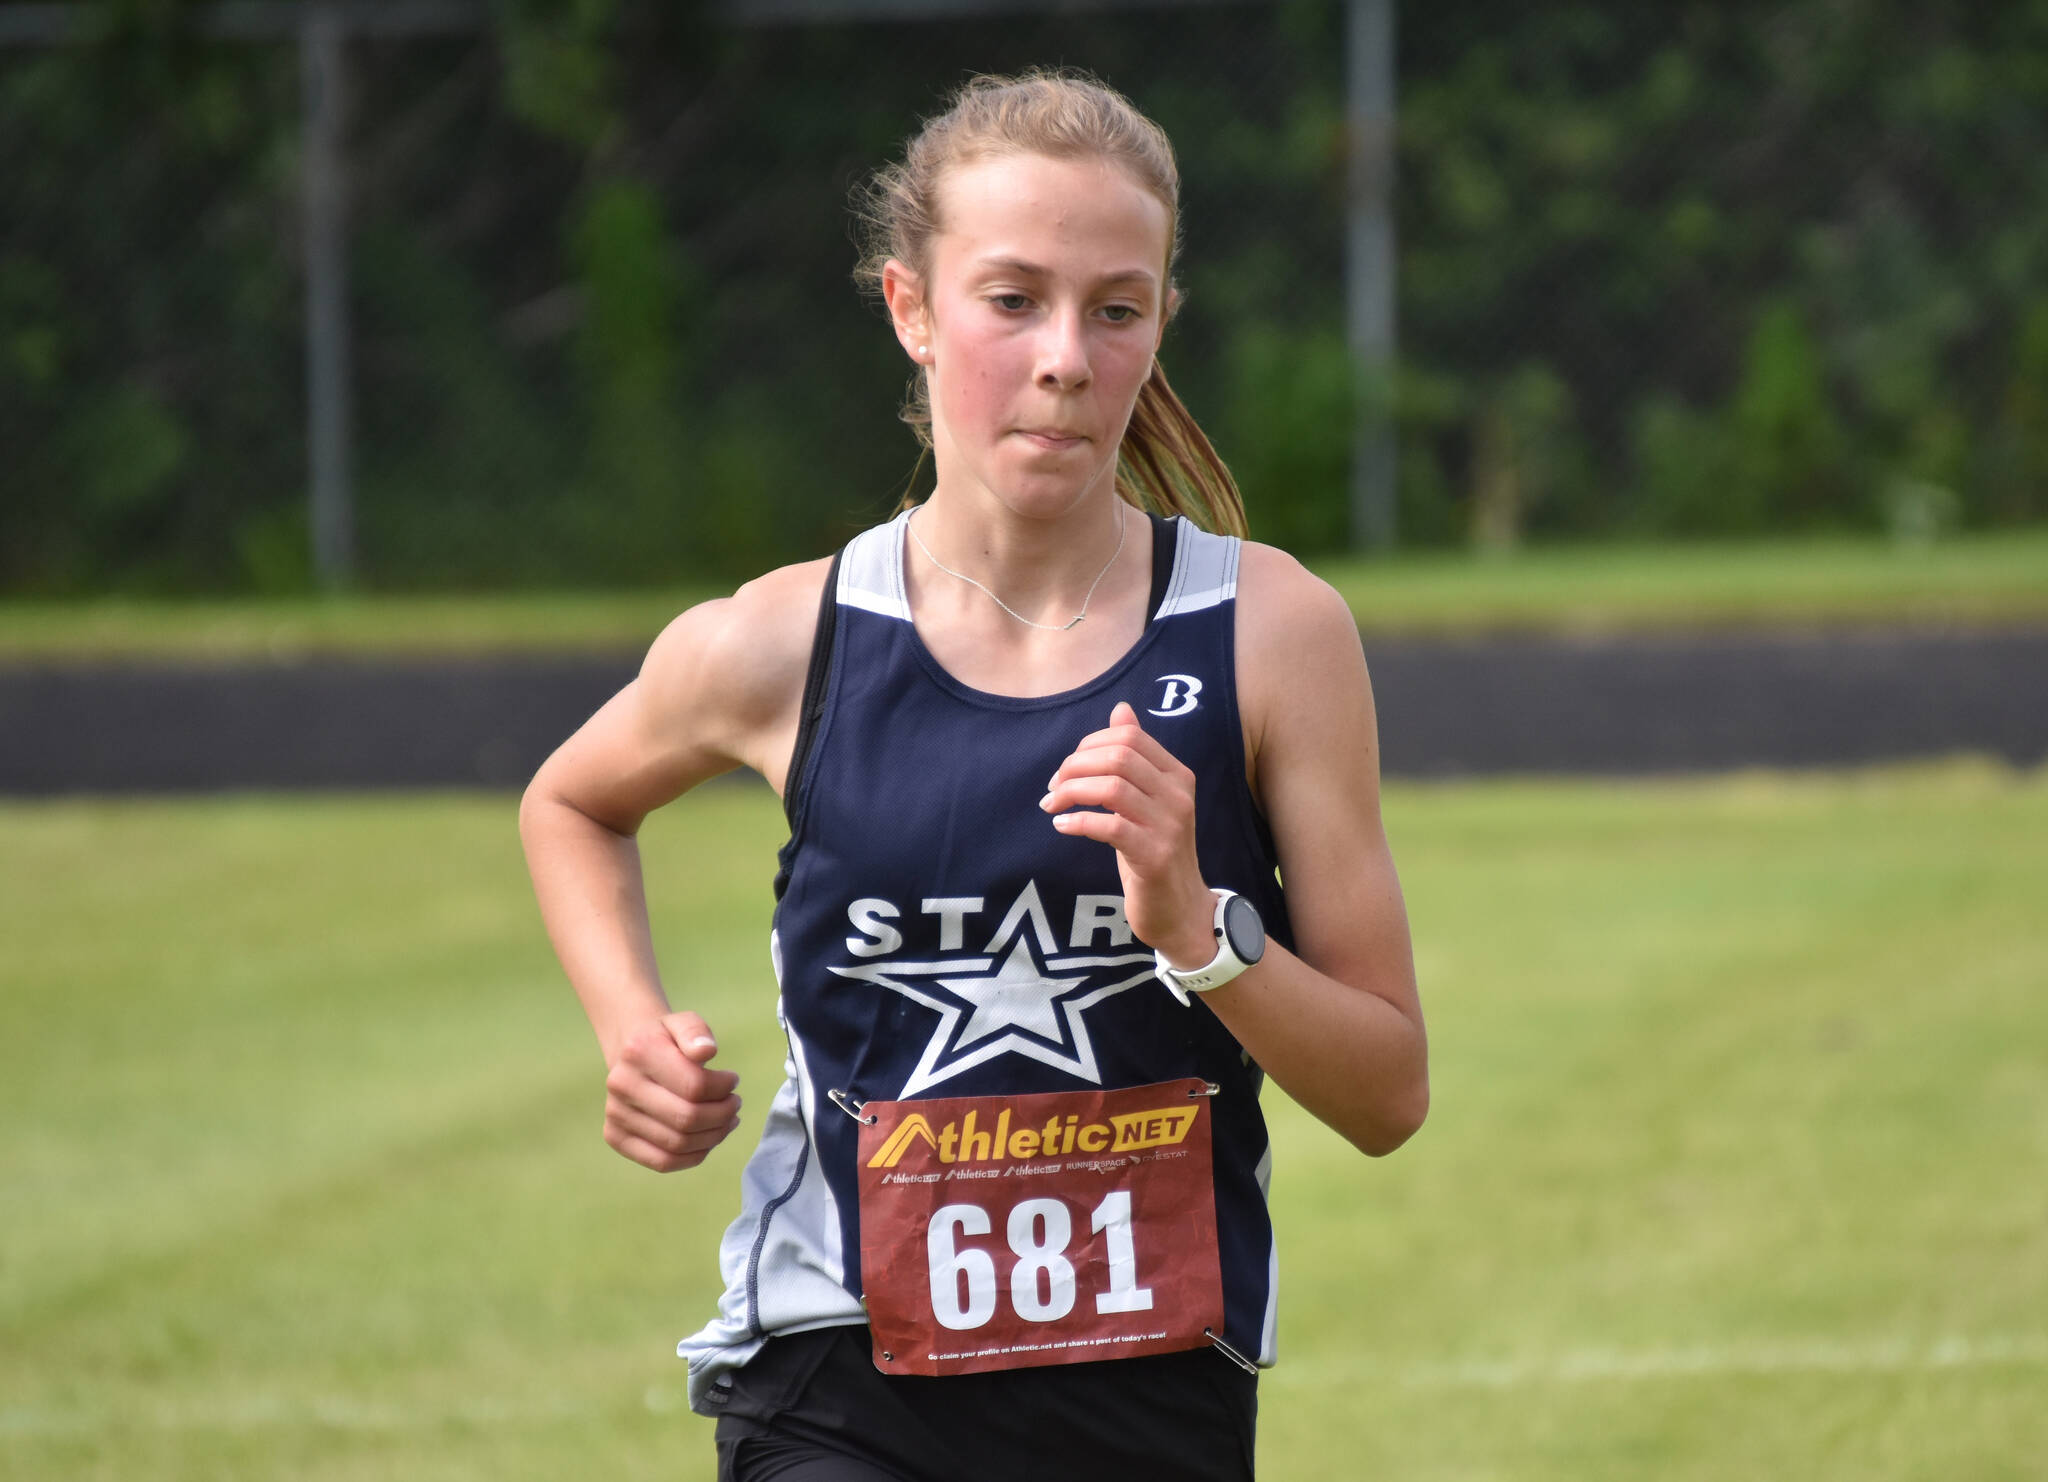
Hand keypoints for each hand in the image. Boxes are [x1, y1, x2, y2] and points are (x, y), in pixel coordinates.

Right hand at [602, 1011, 742, 1171]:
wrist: (632, 1054)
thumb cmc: (666, 1039)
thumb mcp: (683, 1021)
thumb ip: (696, 1032)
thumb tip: (707, 1051)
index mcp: (639, 1052)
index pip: (694, 1085)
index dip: (723, 1087)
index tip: (733, 1080)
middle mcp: (621, 1085)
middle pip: (686, 1118)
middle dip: (722, 1114)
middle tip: (735, 1104)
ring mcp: (615, 1114)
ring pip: (677, 1143)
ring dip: (713, 1136)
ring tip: (727, 1121)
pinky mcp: (616, 1137)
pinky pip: (662, 1161)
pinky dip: (694, 1155)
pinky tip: (709, 1139)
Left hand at [1042, 701, 1215, 967]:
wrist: (1180, 909)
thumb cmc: (1155, 850)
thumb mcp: (1147, 799)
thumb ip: (1135, 756)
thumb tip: (1121, 709)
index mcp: (1177, 775)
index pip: (1130, 737)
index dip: (1090, 744)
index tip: (1067, 768)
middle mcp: (1178, 795)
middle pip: (1118, 757)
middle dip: (1075, 766)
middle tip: (1053, 787)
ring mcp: (1169, 826)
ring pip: (1111, 787)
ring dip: (1071, 792)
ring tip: (1052, 805)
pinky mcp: (1154, 856)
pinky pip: (1109, 826)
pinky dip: (1077, 822)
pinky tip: (1062, 826)